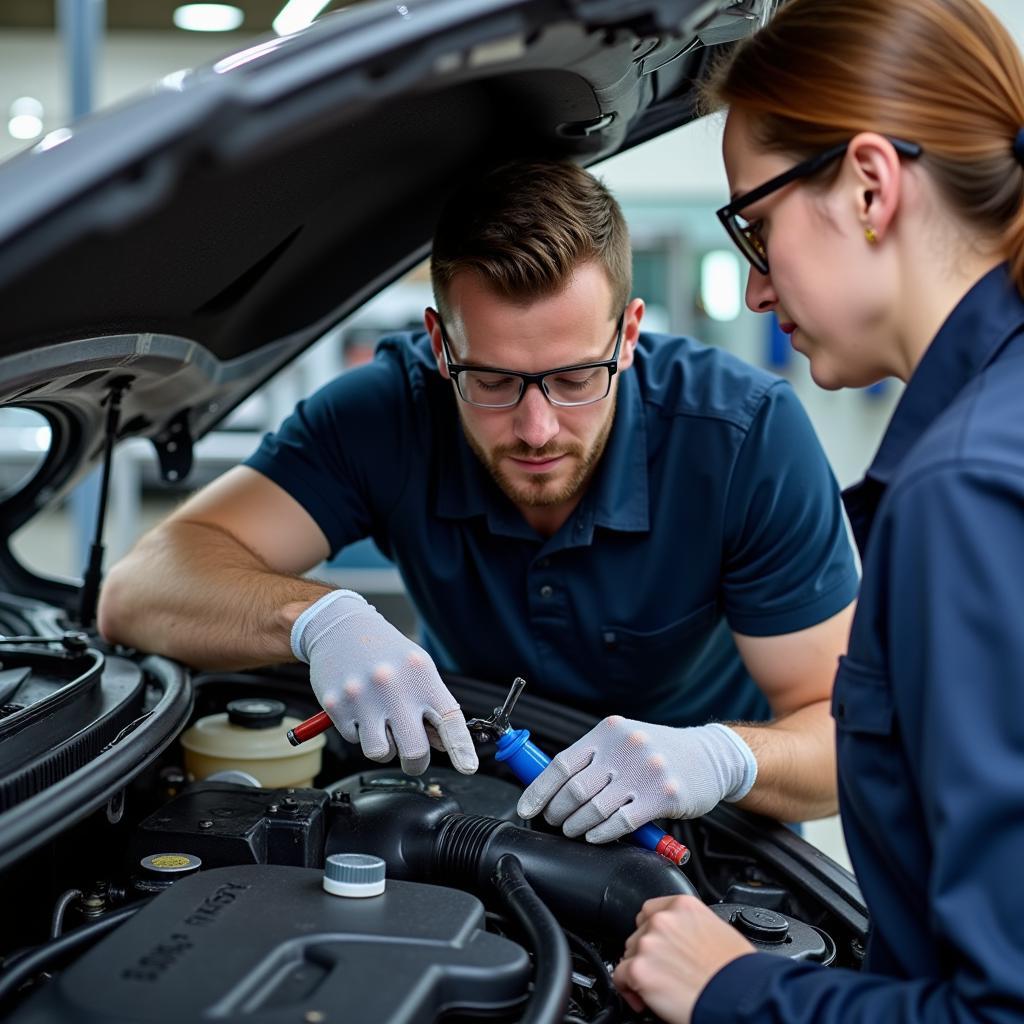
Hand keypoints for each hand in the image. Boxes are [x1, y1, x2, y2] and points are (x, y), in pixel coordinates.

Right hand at [291, 590, 477, 775]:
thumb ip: (431, 705)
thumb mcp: (418, 668)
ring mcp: (362, 698)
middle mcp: (393, 686)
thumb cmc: (385, 650)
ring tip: (381, 721)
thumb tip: (443, 745)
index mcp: (421, 675)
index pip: (449, 720)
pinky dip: (359, 731)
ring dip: (384, 746)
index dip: (461, 748)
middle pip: (414, 751)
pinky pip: (354, 740)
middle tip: (414, 757)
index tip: (468, 767)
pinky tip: (361, 707)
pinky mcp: (336, 706)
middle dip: (416, 762)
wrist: (340, 627)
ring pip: (380, 753)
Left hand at [516, 716, 755, 841]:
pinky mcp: (663, 796)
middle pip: (574, 789)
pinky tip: (596, 836)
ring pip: (593, 809)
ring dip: (576, 826)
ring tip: (573, 830)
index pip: (561, 763)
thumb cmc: (661, 751)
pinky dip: (601, 834)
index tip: (526, 808)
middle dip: (556, 812)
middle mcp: (625, 747)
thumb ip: (594, 757)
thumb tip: (552, 784)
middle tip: (553, 821)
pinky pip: (620, 822)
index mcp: (608, 731)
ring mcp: (645, 771)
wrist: (711, 756)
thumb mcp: (625, 740)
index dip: (539, 790)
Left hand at [613, 895, 754, 1023]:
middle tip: (663, 973)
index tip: (658, 947)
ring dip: (640, 970)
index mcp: (683, 905)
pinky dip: (628, 989)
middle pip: (639, 934)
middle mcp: (663, 920)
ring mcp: (649, 943)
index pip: (651, 911)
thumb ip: (692, 927)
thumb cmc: (737, 971)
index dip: (653, 933)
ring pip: (629, 955)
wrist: (741, 996)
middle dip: (648, 954)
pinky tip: (644, 999)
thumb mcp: (718, 930)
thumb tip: (683, 938)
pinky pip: (619, 976)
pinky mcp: (639, 970)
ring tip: (659, 987)